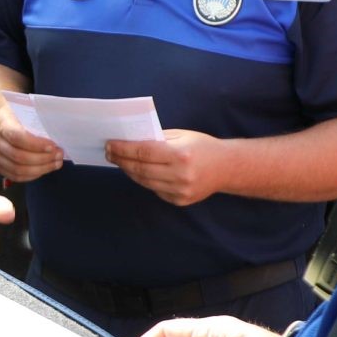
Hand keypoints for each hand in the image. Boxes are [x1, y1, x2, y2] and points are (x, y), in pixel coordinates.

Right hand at [0, 105, 64, 183]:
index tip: (53, 146)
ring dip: (40, 169)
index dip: (36, 144)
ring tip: (55, 163)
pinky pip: (15, 177)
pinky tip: (44, 169)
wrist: (1, 122)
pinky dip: (32, 175)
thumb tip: (59, 134)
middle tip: (58, 155)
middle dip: (42, 158)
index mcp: (0, 123)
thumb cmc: (17, 116)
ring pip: (17, 169)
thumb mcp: (25, 110)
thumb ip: (38, 120)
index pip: (16, 136)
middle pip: (17, 156)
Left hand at [105, 131, 226, 206]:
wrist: (227, 168)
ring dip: (129, 171)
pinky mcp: (180, 201)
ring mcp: (180, 191)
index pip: (143, 152)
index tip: (109, 145)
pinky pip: (155, 190)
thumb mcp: (182, 136)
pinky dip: (144, 180)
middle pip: (140, 169)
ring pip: (144, 182)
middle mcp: (180, 175)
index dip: (123, 149)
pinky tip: (137, 172)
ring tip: (120, 162)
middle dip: (121, 160)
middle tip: (109, 153)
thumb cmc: (202, 147)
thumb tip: (130, 140)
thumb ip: (157, 139)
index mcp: (180, 154)